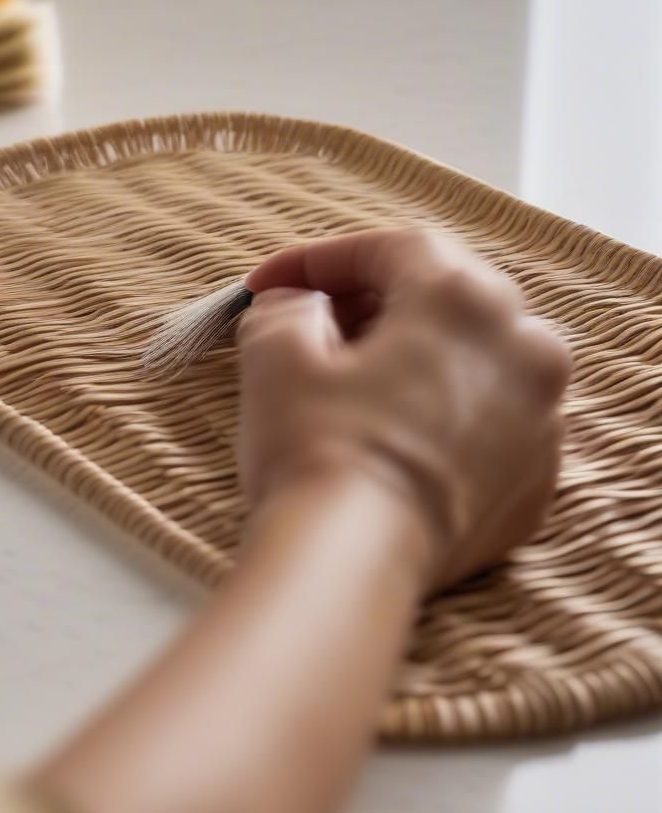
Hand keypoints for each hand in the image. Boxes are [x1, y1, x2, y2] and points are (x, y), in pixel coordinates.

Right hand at [237, 229, 570, 587]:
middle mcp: (524, 348)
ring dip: (414, 356)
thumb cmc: (318, 453)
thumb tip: (299, 307)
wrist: (356, 562)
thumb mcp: (277, 357)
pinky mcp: (535, 480)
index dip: (321, 259)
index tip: (272, 284)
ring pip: (474, 360)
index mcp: (465, 301)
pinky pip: (489, 423)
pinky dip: (444, 415)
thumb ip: (288, 308)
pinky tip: (394, 437)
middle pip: (444, 297)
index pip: (393, 249)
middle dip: (370, 304)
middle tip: (312, 325)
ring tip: (354, 382)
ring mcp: (540, 419)